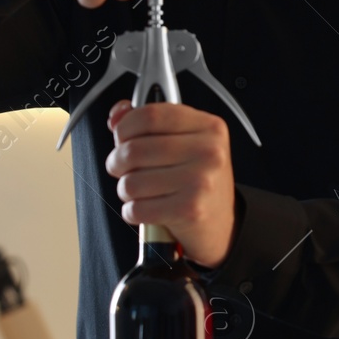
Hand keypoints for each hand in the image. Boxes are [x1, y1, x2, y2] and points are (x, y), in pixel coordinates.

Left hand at [105, 98, 235, 267]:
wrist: (221, 223)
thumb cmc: (198, 179)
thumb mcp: (185, 141)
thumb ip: (150, 122)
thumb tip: (117, 115)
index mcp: (209, 127)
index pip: (150, 116)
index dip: (125, 127)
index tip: (122, 137)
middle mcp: (209, 152)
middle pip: (134, 149)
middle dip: (117, 162)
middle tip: (122, 168)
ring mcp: (201, 182)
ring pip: (131, 182)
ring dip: (125, 189)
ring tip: (139, 191)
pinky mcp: (190, 210)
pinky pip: (137, 209)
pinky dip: (132, 211)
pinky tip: (146, 208)